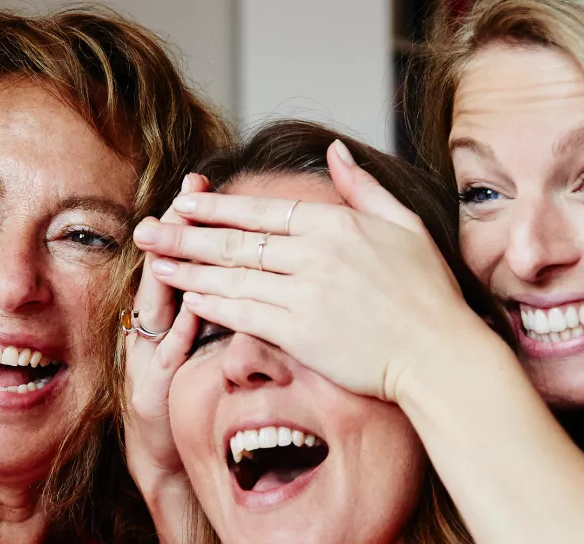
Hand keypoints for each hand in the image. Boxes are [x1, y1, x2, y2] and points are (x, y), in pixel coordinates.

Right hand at [123, 174, 206, 493]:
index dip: (191, 217)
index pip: (182, 257)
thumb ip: (219, 305)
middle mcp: (151, 330)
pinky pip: (166, 358)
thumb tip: (248, 263)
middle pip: (162, 270)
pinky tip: (192, 312)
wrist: (167, 462)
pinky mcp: (153, 393)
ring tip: (181, 239)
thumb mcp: (203, 346)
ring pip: (156, 308)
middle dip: (176, 231)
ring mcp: (148, 358)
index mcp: (167, 315)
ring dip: (167, 274)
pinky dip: (178, 334)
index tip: (204, 177)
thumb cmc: (191, 400)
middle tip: (188, 192)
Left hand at [131, 140, 495, 401]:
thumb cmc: (428, 292)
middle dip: (183, 234)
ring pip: (232, 276)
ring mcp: (304, 294)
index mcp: (336, 225)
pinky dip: (212, 304)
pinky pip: (244, 314)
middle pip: (235, 241)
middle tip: (145, 229)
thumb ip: (363, 187)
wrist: (438, 353)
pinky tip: (187, 298)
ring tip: (154, 262)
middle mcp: (314, 255)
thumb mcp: (404, 225)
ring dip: (187, 269)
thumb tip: (334, 150)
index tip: (183, 202)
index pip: (262, 211)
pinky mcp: (300, 334)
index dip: (216, 207)